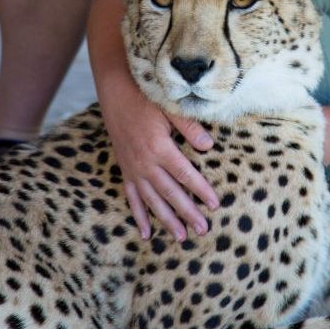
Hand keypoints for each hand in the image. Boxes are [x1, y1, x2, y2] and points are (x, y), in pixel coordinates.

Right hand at [102, 87, 217, 240]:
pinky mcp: (125, 169)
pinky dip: (139, 216)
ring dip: (166, 220)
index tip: (215, 205)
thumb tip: (209, 146)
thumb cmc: (145, 96)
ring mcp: (133, 168)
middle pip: (170, 193)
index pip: (185, 175)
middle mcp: (145, 163)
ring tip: (181, 237)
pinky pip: (132, 198)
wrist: (114, 91)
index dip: (201, 191)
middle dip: (188, 213)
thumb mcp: (169, 107)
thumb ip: (189, 127)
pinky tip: (146, 233)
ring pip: (152, 201)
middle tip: (203, 230)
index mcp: (159, 148)